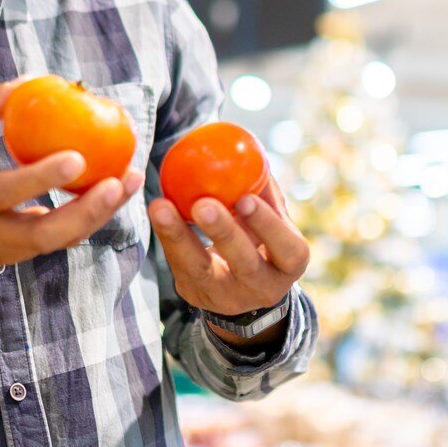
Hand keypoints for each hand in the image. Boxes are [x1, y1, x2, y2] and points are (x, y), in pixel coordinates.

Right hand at [0, 80, 141, 358]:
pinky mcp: (24, 256)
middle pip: (45, 234)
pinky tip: (118, 188)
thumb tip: (27, 81)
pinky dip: (92, 216)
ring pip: (61, 241)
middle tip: (120, 181)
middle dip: (88, 212)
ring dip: (101, 215)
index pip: (6, 192)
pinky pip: (62, 238)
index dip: (42, 178)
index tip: (77, 157)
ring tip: (133, 181)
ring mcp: (9, 250)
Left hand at [148, 175, 310, 323]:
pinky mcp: (195, 294)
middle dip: (223, 233)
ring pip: (201, 270)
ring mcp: (227, 297)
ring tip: (161, 207)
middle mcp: (262, 288)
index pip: (286, 248)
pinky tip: (158, 212)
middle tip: (202, 204)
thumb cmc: (263, 238)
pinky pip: (178, 266)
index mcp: (289, 263)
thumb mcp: (274, 221)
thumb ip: (264, 192)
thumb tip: (248, 149)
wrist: (244, 286)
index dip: (267, 225)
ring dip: (179, 237)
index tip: (245, 198)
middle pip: (244, 264)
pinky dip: (167, 237)